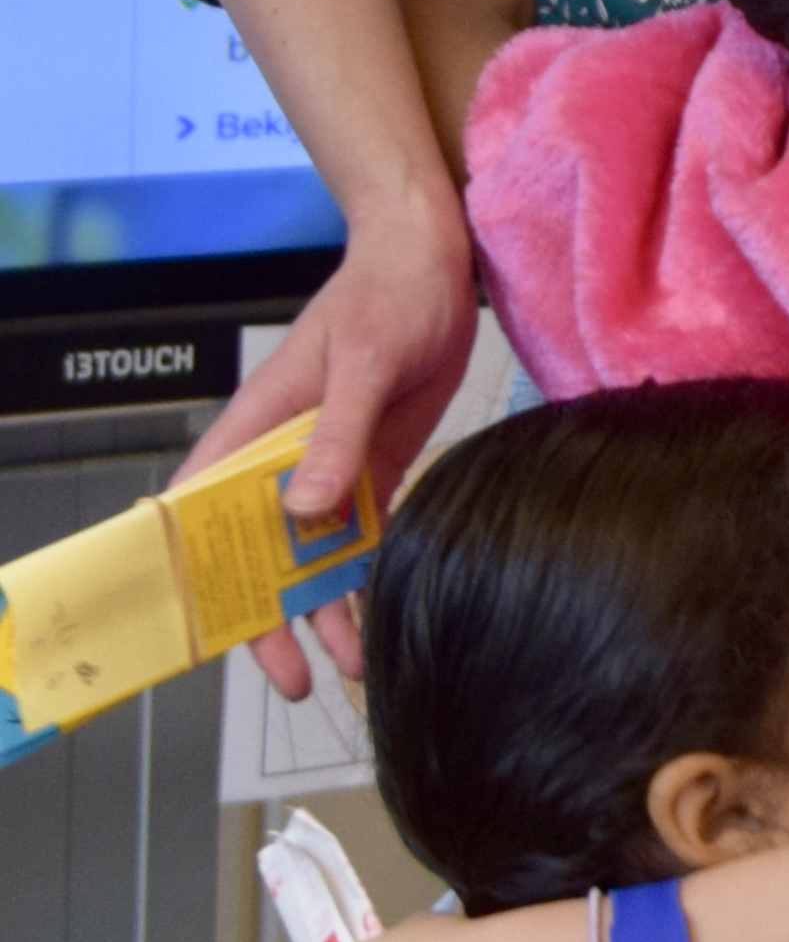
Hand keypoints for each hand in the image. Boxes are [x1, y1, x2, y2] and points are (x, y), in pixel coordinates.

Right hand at [170, 201, 478, 696]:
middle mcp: (285, 457)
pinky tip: (384, 615)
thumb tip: (304, 510)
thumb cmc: (385, 294)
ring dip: (328, 607)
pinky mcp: (377, 465)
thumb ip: (336, 436)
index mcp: (257, 430)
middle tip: (294, 678)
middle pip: (261, 552)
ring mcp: (331, 465)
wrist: (434, 263)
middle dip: (270, 616)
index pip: (205, 514)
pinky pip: (364, 533)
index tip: (213, 633)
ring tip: (354, 664)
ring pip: (315, 554)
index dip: (203, 575)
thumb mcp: (362, 362)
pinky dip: (369, 574)